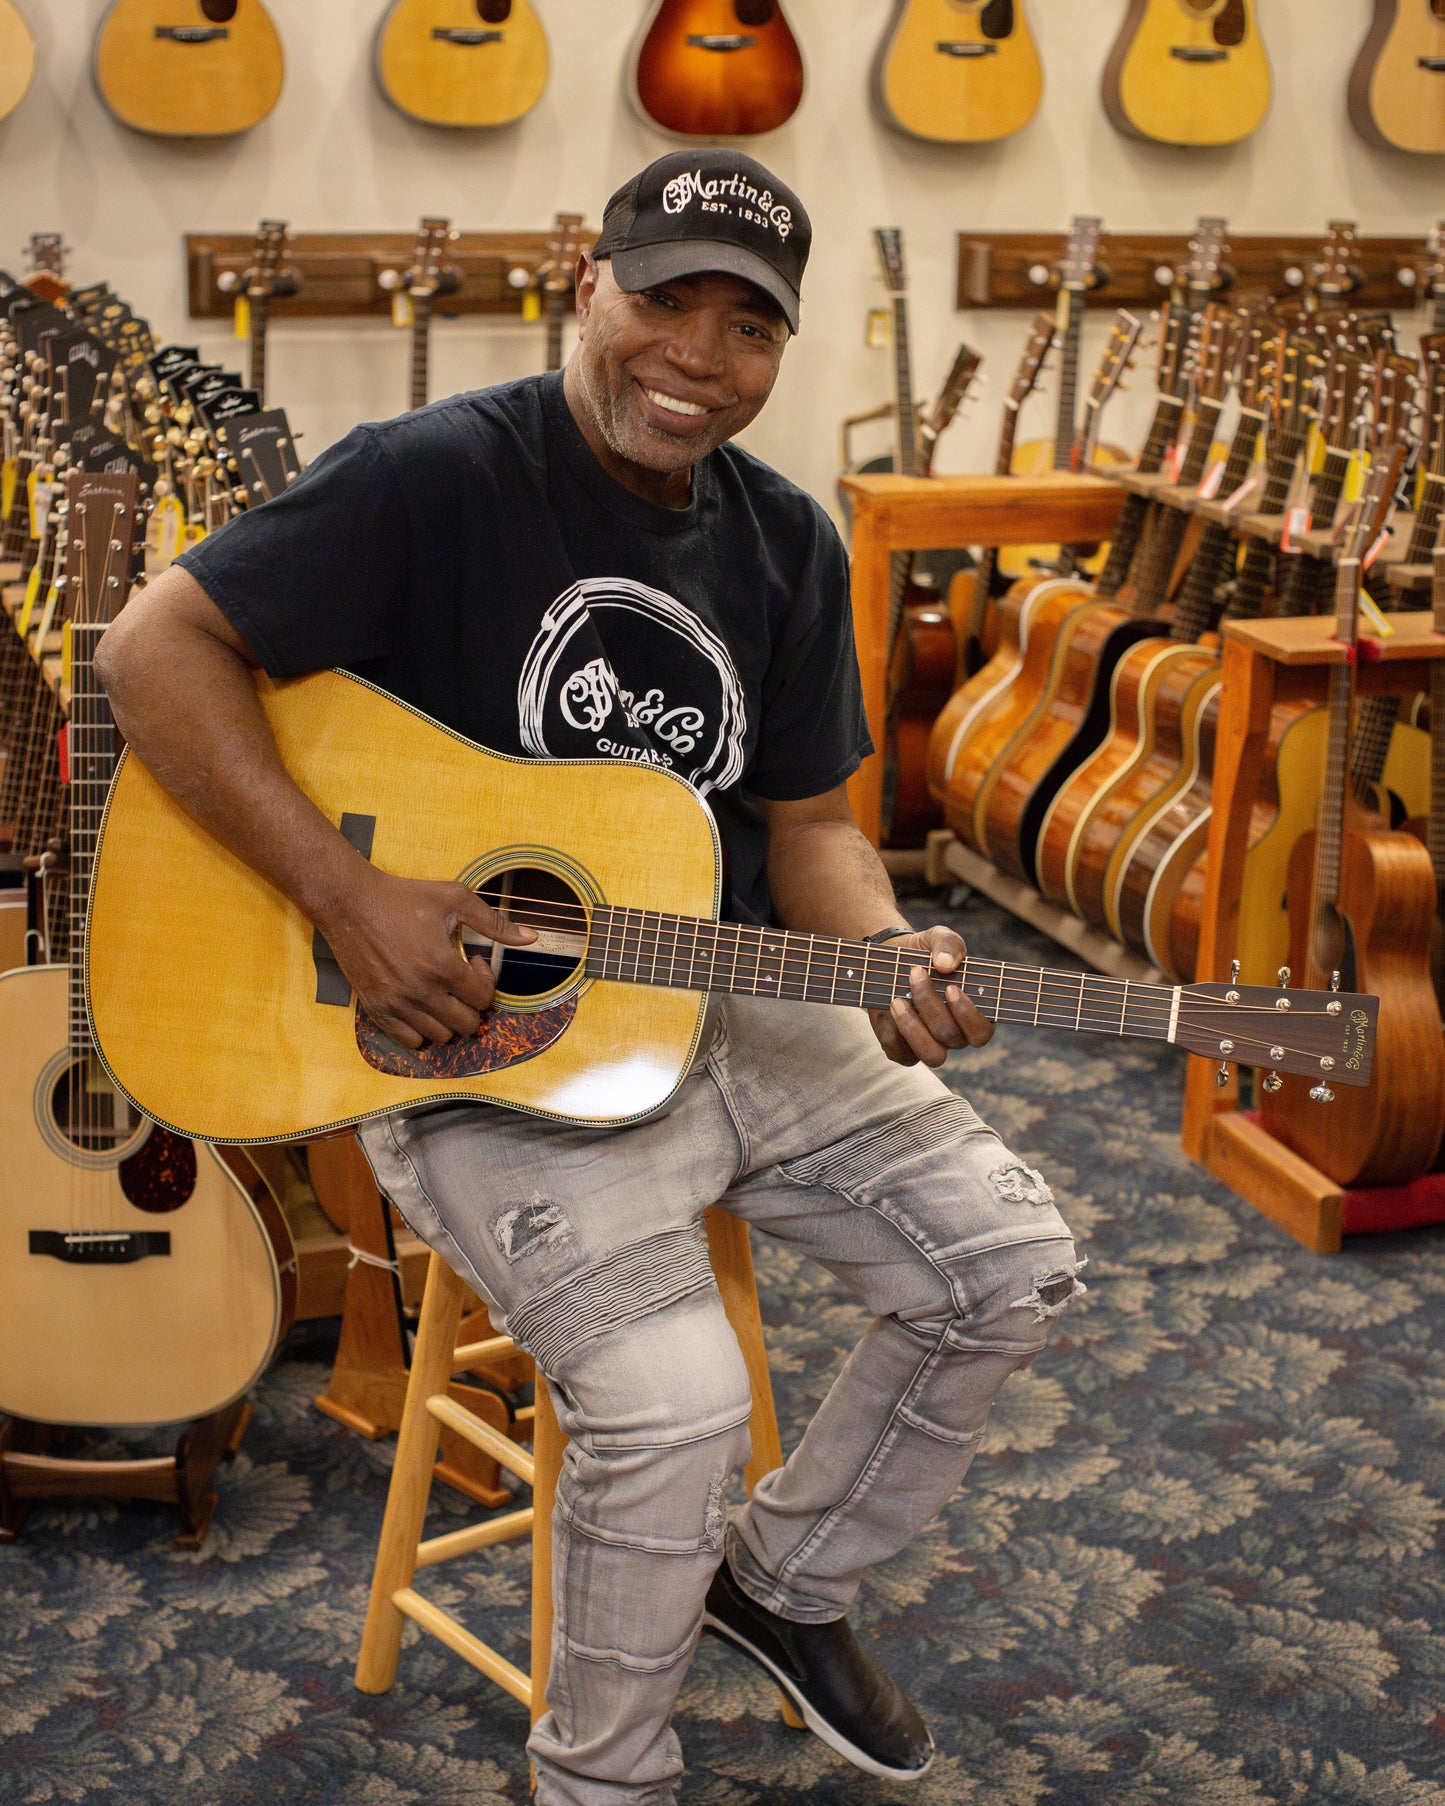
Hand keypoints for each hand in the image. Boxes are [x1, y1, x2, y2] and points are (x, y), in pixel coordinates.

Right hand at [317, 867, 534, 1050]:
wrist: (350, 902)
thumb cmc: (403, 897)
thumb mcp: (455, 898)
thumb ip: (495, 922)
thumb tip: (531, 937)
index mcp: (443, 965)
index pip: (483, 999)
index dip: (486, 981)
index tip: (475, 962)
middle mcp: (421, 991)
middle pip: (466, 1024)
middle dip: (472, 1004)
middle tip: (462, 982)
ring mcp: (397, 1003)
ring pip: (440, 1036)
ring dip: (449, 1018)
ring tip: (442, 993)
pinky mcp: (376, 1008)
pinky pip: (408, 1040)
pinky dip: (421, 1030)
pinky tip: (421, 1005)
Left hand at [869, 926, 993, 1067]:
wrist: (892, 960)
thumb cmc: (926, 952)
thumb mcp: (939, 938)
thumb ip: (949, 944)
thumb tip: (944, 964)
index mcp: (974, 1014)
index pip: (981, 1032)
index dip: (968, 1015)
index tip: (951, 988)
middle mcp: (956, 1035)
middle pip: (951, 1037)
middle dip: (931, 1005)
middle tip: (915, 973)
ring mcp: (930, 1045)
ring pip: (932, 1055)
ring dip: (913, 1028)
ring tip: (896, 1000)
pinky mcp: (903, 1049)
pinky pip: (900, 1053)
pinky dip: (892, 1031)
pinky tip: (886, 1007)